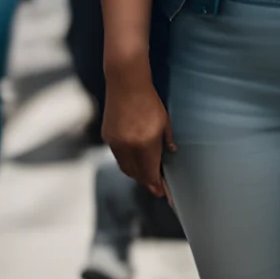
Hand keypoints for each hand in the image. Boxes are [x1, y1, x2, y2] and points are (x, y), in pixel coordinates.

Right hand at [103, 73, 175, 197]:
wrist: (125, 84)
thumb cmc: (149, 101)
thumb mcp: (164, 121)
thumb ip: (167, 139)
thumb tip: (171, 152)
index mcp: (145, 144)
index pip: (151, 173)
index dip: (157, 186)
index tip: (164, 195)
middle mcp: (127, 147)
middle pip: (137, 174)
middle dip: (148, 183)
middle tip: (158, 190)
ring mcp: (115, 143)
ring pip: (126, 168)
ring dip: (137, 175)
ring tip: (148, 179)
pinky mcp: (108, 137)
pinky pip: (118, 157)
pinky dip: (128, 163)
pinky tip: (135, 163)